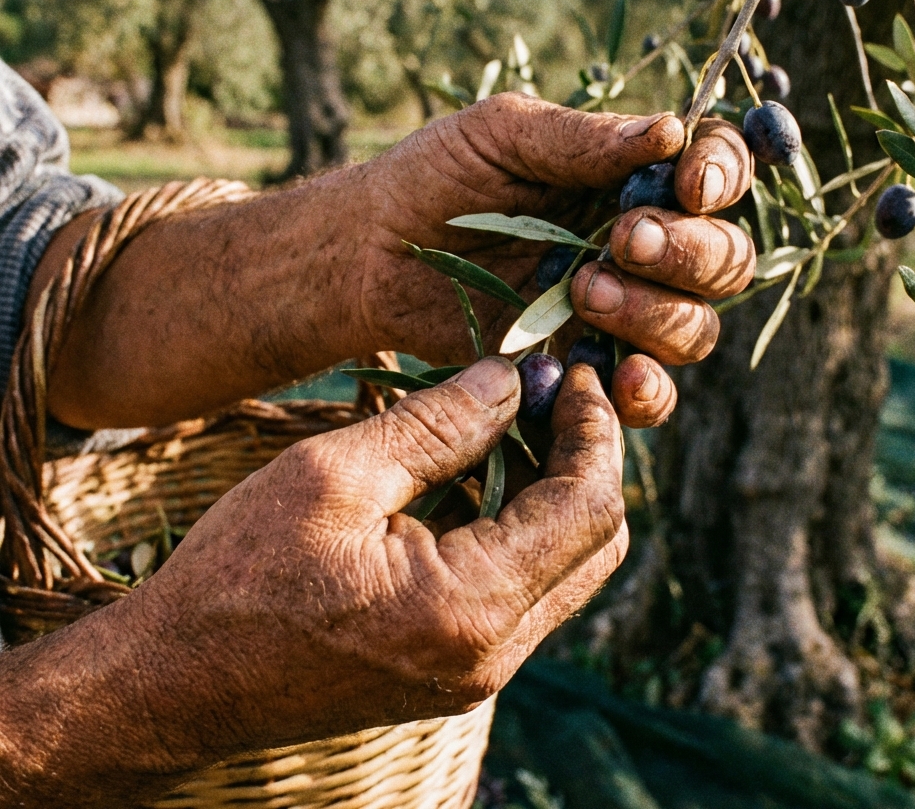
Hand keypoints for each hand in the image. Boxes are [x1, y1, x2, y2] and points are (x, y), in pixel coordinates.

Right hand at [0, 359, 624, 804]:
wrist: (179, 679)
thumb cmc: (240, 575)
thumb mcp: (335, 475)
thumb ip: (438, 424)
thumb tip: (510, 379)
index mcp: (469, 605)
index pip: (589, 508)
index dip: (594, 431)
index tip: (574, 373)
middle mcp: (492, 652)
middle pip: (596, 543)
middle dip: (586, 459)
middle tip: (548, 393)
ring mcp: (478, 668)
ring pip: (567, 567)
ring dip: (554, 489)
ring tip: (509, 422)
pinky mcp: (457, 666)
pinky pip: (524, 588)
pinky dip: (520, 525)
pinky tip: (474, 474)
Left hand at [349, 95, 754, 425]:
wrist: (372, 254)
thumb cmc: (435, 177)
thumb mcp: (502, 135)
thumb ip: (582, 138)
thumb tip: (672, 130)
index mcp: (629, 177)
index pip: (715, 170)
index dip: (723, 176)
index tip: (690, 184)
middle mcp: (638, 246)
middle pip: (723, 260)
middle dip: (690, 252)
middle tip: (623, 239)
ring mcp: (616, 312)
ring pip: (695, 328)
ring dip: (660, 314)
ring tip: (587, 292)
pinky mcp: (582, 366)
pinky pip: (645, 394)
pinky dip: (646, 390)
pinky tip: (615, 374)